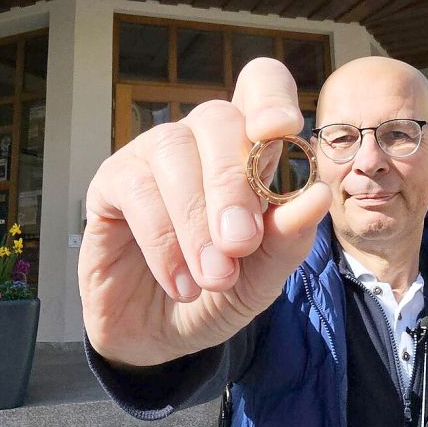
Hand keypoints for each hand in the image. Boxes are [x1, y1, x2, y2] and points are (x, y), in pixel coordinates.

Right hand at [79, 58, 332, 366]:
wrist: (161, 340)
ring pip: (173, 150)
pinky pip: (135, 189)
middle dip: (233, 183)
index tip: (281, 131)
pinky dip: (163, 240)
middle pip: (217, 118)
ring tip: (213, 277)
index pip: (260, 86)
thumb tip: (317, 195)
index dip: (270, 97)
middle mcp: (198, 141)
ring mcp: (151, 157)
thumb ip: (288, 239)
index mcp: (247, 148)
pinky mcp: (110, 184)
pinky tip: (181, 283)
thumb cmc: (217, 294)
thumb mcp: (262, 277)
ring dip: (196, 219)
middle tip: (240, 245)